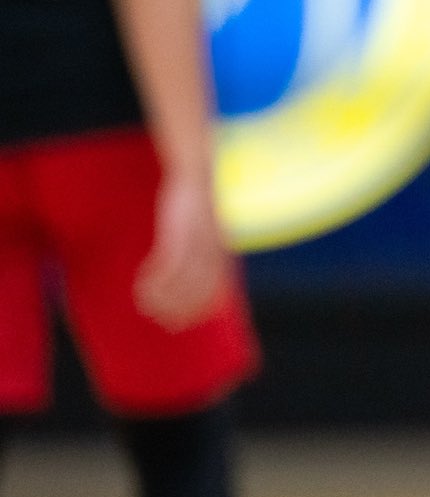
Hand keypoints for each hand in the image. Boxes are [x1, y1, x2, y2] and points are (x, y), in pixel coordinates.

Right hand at [135, 172, 231, 330]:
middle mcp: (213, 252)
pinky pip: (167, 265)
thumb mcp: (203, 232)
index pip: (215, 293)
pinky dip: (154, 280)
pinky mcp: (179, 232)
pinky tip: (141, 282)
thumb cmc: (195, 207)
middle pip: (198, 293)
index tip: (176, 322)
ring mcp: (197, 243)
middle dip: (175, 309)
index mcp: (221, 253)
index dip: (196, 311)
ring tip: (142, 299)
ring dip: (160, 297)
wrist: (195, 174)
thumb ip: (201, 254)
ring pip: (181, 283)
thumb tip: (186, 277)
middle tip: (153, 313)